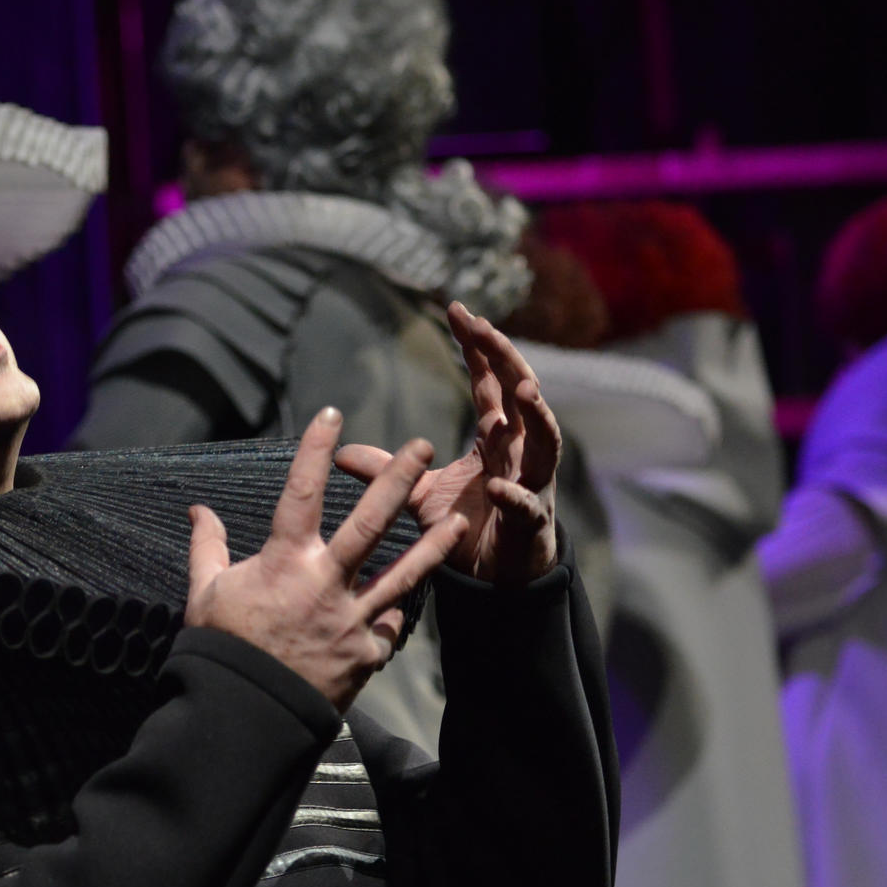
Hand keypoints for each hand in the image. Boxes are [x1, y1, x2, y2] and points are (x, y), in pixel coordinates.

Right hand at [186, 407, 469, 711]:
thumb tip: (199, 510)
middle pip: (371, 522)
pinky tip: (409, 598)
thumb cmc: (220, 649)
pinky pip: (387, 627)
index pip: (302, 492)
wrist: (244, 714)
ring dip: (433, 545)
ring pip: (403, 574)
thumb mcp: (206, 593)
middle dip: (399, 481)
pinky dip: (394, 614)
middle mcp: (325, 583)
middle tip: (423, 448)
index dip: (316, 450)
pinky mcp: (365, 653)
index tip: (333, 414)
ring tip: (458, 522)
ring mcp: (351, 619)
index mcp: (284, 562)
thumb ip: (208, 548)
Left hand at [336, 302, 560, 585]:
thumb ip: (389, 471)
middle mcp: (520, 453)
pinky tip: (499, 485)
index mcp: (496, 438)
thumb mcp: (420, 494)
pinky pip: (527, 504)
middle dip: (506, 358)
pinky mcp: (531, 522)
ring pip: (545, 441)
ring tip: (523, 388)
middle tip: (484, 326)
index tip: (458, 310)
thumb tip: (341, 454)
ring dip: (537, 415)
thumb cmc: (467, 527)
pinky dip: (516, 495)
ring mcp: (531, 484)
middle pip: (521, 396)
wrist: (492, 577)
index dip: (479, 347)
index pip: (490, 382)